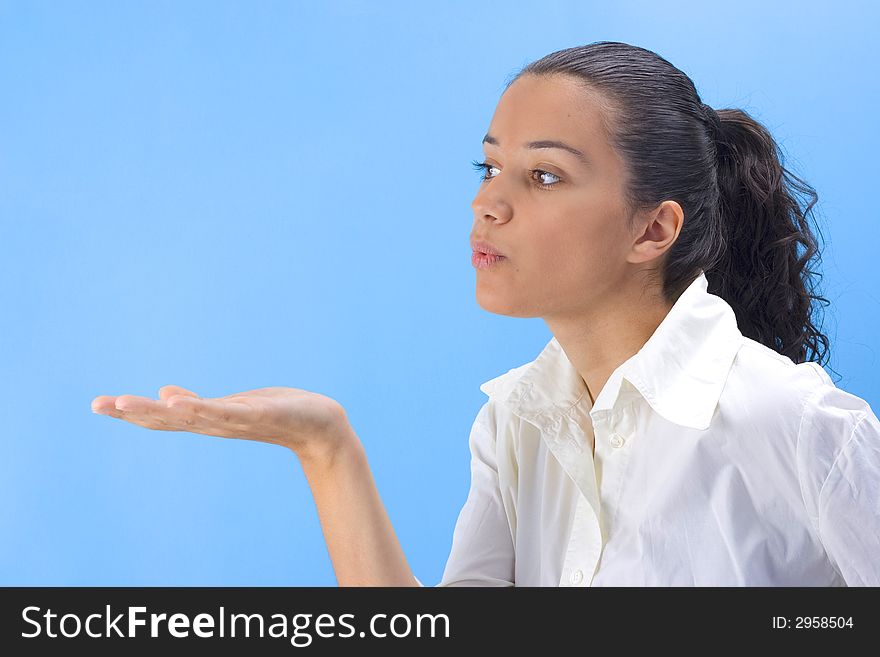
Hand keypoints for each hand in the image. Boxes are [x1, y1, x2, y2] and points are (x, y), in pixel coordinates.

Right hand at [91, 384, 354, 460]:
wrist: (319, 428)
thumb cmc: (275, 415)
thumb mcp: (233, 407)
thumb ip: (198, 404)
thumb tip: (164, 394)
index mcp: (209, 420)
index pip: (163, 418)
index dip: (131, 412)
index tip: (98, 404)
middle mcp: (217, 425)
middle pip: (169, 420)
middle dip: (134, 413)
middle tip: (99, 404)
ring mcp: (237, 421)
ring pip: (192, 417)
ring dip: (158, 411)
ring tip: (127, 402)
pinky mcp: (259, 414)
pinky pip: (226, 413)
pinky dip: (201, 408)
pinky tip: (178, 402)